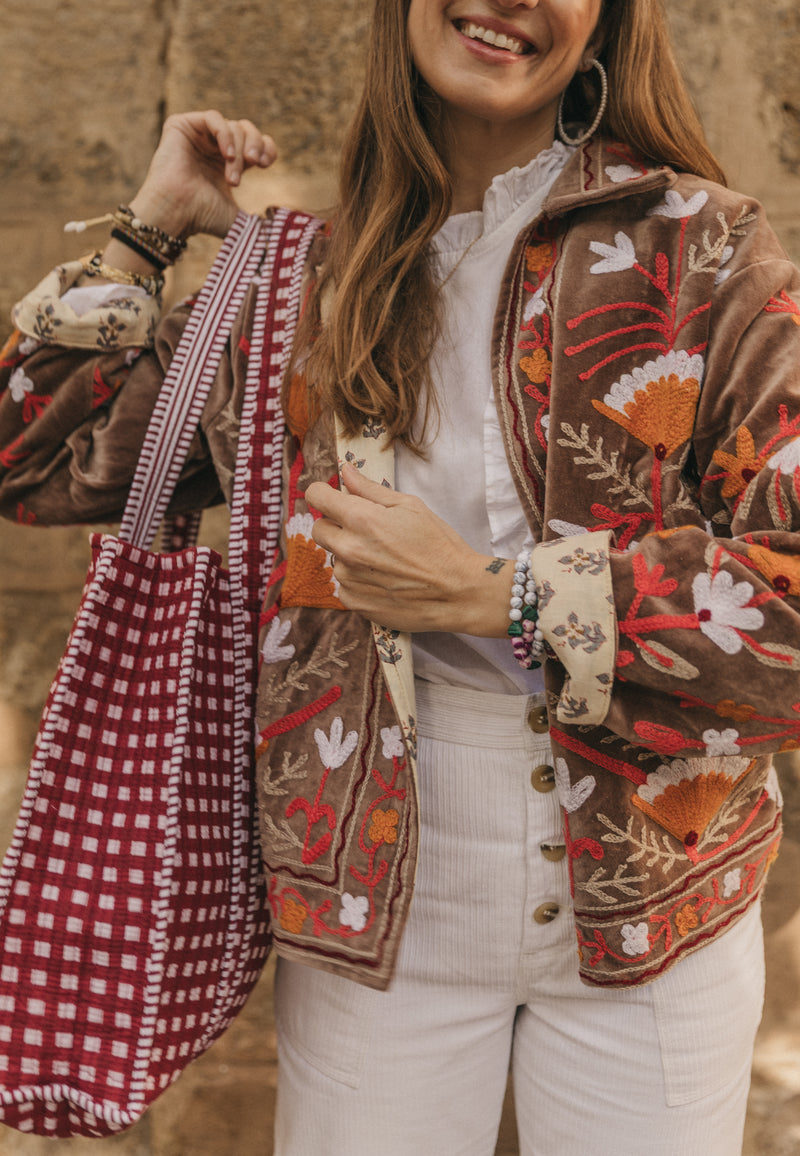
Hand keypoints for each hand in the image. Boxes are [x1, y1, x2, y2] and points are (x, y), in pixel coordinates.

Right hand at [127, 110, 277, 239]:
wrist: (176, 214)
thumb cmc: (202, 218)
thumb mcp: (239, 218)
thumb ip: (258, 221)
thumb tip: (279, 230)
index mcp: (228, 163)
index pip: (256, 144)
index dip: (266, 148)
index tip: (266, 164)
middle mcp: (213, 147)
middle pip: (247, 130)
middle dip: (255, 145)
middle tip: (256, 164)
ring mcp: (197, 136)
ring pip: (232, 125)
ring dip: (239, 151)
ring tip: (233, 178)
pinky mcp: (181, 125)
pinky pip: (213, 117)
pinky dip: (225, 134)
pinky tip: (227, 155)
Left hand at [305, 463, 513, 635]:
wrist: (457, 592)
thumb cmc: (439, 545)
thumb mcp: (410, 506)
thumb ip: (371, 489)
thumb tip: (346, 471)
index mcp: (361, 519)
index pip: (316, 496)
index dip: (325, 494)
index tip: (335, 499)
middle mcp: (348, 548)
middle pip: (319, 529)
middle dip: (336, 525)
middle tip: (367, 531)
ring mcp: (349, 578)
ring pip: (333, 558)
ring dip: (349, 555)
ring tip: (383, 559)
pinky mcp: (353, 602)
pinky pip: (343, 584)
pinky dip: (358, 580)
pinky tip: (384, 579)